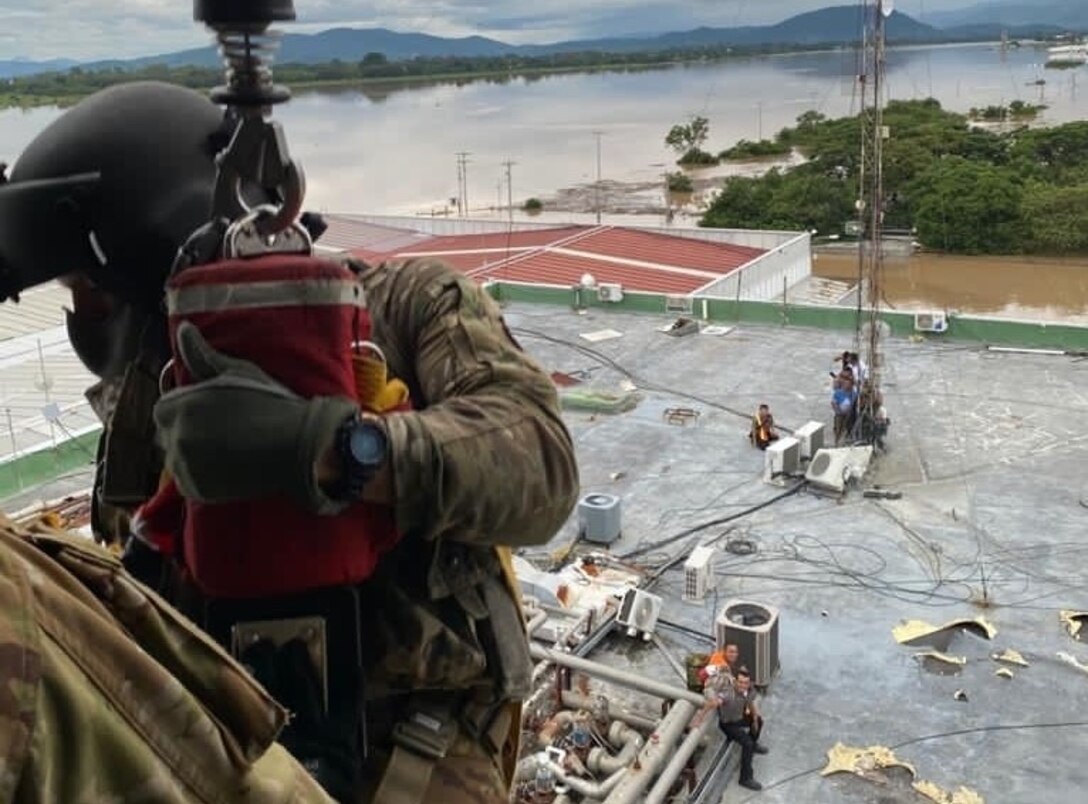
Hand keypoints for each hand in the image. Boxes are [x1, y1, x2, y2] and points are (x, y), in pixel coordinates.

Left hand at [153, 322, 357, 513]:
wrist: (298, 445)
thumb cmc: (270, 403)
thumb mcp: (238, 373)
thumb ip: (203, 355)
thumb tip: (183, 329)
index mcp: (179, 405)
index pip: (165, 408)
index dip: (189, 408)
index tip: (214, 412)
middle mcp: (176, 436)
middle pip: (170, 434)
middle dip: (190, 431)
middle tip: (225, 431)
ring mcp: (185, 466)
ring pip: (179, 458)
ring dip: (195, 454)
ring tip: (229, 449)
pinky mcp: (197, 490)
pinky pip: (190, 482)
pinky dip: (204, 477)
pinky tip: (230, 465)